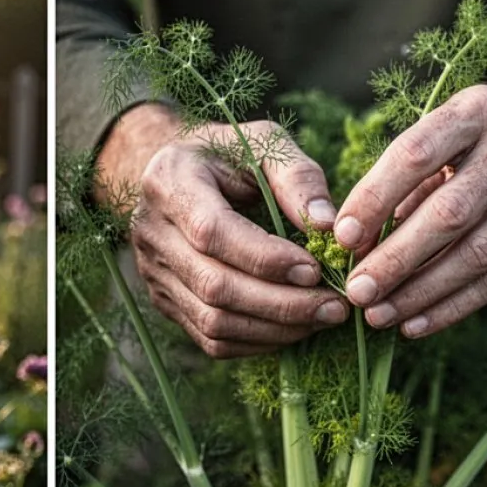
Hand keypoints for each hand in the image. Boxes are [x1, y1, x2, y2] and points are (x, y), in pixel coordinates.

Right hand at [97, 103, 349, 357]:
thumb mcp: (265, 144)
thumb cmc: (230, 155)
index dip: (266, 258)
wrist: (179, 176)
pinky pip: (211, 339)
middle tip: (336, 305)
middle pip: (213, 285)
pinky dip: (258, 341)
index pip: (212, 232)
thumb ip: (298, 177)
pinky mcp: (166, 301)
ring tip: (324, 317)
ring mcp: (154, 273)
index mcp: (169, 183)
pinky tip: (295, 328)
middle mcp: (151, 233)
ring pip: (212, 321)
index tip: (316, 268)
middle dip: (281, 303)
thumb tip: (329, 226)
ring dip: (275, 328)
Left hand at [334, 41, 486, 337]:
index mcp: (475, 113)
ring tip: (377, 314)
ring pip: (475, 255)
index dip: (375, 197)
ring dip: (420, 292)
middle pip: (449, 214)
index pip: (416, 155)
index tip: (341, 235)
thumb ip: (406, 176)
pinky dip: (453, 306)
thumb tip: (356, 238)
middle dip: (396, 258)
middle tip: (356, 291)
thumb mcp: (450, 126)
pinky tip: (415, 324)